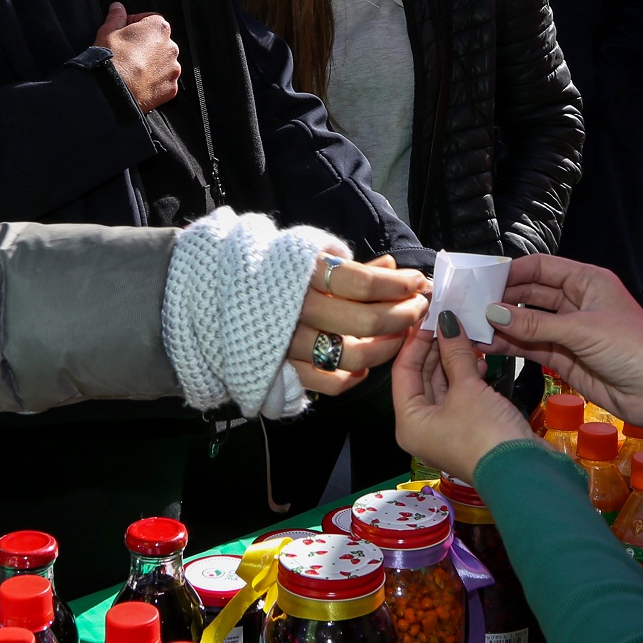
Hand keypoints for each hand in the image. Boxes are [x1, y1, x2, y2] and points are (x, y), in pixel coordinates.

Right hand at [95, 3, 180, 110]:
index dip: (134, 24)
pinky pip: (164, 80)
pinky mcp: (171, 87)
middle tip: (126, 53)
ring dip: (151, 64)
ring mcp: (173, 68)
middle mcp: (171, 46)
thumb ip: (116, 17)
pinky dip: (154, 81)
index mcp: (158, 27)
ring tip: (132, 70)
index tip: (124, 32)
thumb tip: (117, 8)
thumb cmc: (111, 59)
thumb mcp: (108, 31)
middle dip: (145, 45)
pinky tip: (139, 82)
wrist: (114, 91)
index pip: (149, 19)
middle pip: (158, 41)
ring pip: (162, 62)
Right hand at [290, 253, 428, 396]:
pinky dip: (354, 376)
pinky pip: (331, 382)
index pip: (362, 282)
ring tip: (400, 335)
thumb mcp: (313, 260)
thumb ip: (353, 269)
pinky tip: (367, 364)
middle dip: (402, 314)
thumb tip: (393, 269)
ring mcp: (290, 344)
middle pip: (364, 319)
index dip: (396, 284)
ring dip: (387, 346)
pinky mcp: (286, 370)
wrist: (223, 301)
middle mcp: (296, 310)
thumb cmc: (280, 276)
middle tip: (418, 308)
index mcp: (303, 275)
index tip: (417, 282)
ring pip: (353, 354)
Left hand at [392, 314, 533, 482]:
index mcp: (409, 422)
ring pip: (443, 385)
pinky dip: (468, 377)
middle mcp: (422, 428)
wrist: (523, 472)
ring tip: (466, 335)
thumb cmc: (486, 435)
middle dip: (436, 348)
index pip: (403, 371)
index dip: (416, 341)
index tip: (428, 316)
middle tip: (448, 319)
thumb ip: (455, 353)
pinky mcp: (467, 429)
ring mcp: (445, 430)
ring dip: (454, 360)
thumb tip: (447, 322)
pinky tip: (481, 361)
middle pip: (421, 378)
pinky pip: (460, 396)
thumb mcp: (467, 388)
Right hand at [482, 256, 642, 430]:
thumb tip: (492, 312)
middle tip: (470, 305)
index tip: (483, 279)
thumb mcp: (582, 329)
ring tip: (471, 326)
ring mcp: (568, 331)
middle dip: (502, 299)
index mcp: (586, 281)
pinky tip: (487, 346)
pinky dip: (510, 346)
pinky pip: (531, 347)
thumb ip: (535, 323)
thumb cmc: (630, 347)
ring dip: (503, 324)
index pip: (543, 267)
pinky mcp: (563, 358)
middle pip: (531, 294)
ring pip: (528, 322)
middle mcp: (575, 302)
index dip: (514, 272)